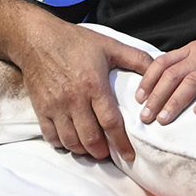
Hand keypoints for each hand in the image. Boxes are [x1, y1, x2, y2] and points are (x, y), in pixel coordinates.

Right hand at [13, 17, 146, 160]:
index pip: (111, 123)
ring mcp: (55, 106)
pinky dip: (62, 144)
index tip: (129, 156)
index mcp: (93, 85)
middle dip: (102, 152)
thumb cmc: (74, 41)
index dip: (121, 143)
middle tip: (108, 153)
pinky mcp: (40, 109)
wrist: (37, 39)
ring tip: (91, 149)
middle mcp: (74, 99)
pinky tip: (70, 141)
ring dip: (83, 150)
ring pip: (71, 141)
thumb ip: (137, 58)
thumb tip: (159, 68)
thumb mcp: (109, 45)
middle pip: (90, 139)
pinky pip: (51, 137)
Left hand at [135, 29, 195, 123]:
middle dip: (156, 97)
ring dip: (175, 101)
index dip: (148, 80)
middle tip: (145, 117)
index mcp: (193, 49)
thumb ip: (190, 66)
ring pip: (191, 81)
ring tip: (164, 119)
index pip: (163, 62)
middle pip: (172, 75)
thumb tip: (168, 87)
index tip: (138, 99)